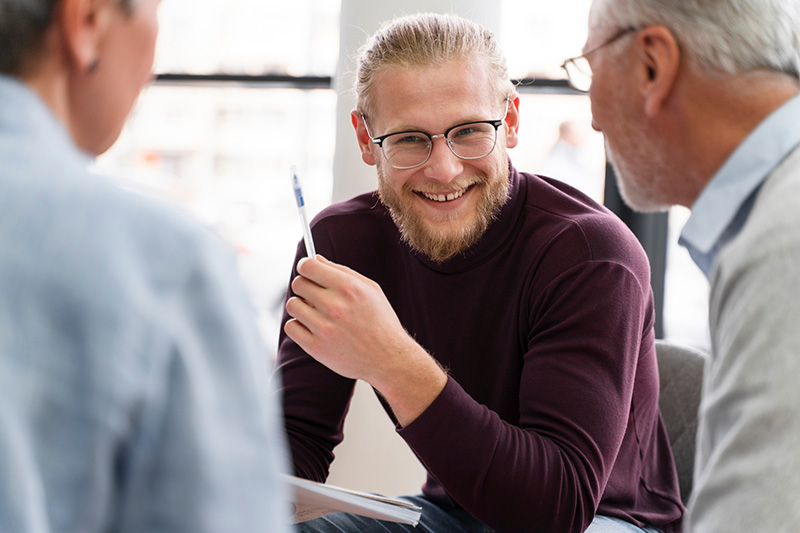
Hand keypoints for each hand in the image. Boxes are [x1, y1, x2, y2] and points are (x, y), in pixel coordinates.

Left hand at [284, 255, 445, 424]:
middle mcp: (335, 306)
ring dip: (301, 307)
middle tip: (315, 295)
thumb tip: (316, 259)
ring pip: (293, 305)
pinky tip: (312, 327)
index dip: (305, 266)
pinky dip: (298, 326)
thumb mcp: (371, 290)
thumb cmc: (381, 322)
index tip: (307, 271)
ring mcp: (324, 328)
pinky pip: (291, 327)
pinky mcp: (316, 347)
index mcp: (349, 288)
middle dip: (305, 286)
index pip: (308, 266)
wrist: (389, 359)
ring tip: (316, 313)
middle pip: (298, 284)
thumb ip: (342, 271)